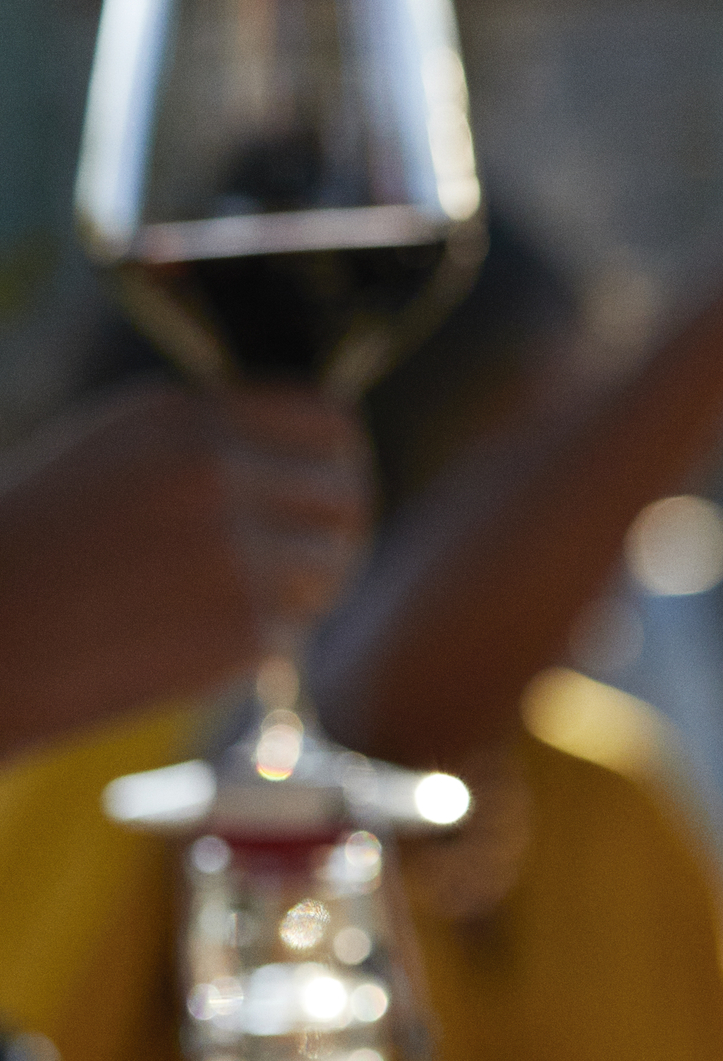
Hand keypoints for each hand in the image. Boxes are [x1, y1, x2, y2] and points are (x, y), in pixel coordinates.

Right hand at [0, 383, 367, 755]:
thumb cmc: (38, 546)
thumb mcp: (115, 453)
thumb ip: (211, 441)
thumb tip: (317, 449)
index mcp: (185, 419)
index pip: (329, 420)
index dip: (335, 460)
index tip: (322, 490)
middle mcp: (220, 472)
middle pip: (347, 494)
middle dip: (332, 528)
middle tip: (297, 559)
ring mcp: (239, 550)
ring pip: (332, 568)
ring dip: (300, 590)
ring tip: (220, 601)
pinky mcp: (245, 627)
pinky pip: (294, 630)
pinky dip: (258, 641)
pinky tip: (187, 637)